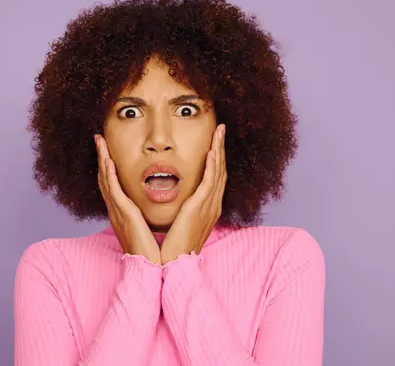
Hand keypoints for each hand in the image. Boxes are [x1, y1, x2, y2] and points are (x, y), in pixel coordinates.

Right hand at [95, 134, 160, 264]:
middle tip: (98, 139)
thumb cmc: (152, 251)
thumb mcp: (148, 228)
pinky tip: (108, 161)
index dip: (107, 166)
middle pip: (105, 178)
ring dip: (102, 159)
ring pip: (105, 179)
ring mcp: (117, 211)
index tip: (107, 149)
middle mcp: (116, 209)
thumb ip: (147, 216)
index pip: (112, 183)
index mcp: (123, 212)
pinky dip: (109, 175)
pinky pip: (114, 190)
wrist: (150, 268)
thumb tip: (154, 208)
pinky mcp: (123, 214)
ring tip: (99, 141)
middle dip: (101, 157)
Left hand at [161, 124, 226, 263]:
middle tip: (221, 129)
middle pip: (220, 170)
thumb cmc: (173, 247)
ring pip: (218, 172)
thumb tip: (176, 200)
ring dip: (218, 150)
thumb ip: (181, 209)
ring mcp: (209, 207)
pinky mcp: (200, 209)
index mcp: (207, 208)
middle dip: (221, 148)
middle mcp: (212, 205)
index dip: (216, 158)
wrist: (174, 265)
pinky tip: (212, 151)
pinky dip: (212, 166)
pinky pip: (210, 182)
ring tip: (219, 132)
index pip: (214, 177)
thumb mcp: (179, 223)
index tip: (214, 141)